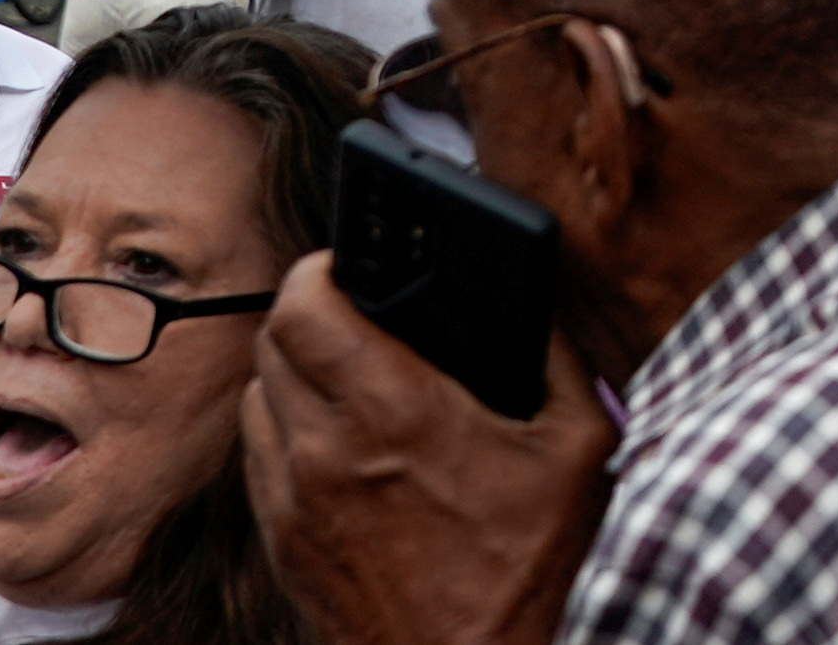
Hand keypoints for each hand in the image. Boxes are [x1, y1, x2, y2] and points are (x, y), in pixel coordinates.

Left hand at [244, 254, 610, 644]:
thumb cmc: (533, 573)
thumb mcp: (581, 447)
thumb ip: (555, 360)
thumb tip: (530, 305)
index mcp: (398, 411)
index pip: (305, 304)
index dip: (319, 270)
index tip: (346, 265)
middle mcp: (327, 452)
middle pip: (270, 341)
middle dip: (309, 312)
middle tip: (354, 311)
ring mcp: (295, 503)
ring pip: (256, 397)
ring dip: (291, 372)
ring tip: (345, 374)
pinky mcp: (284, 546)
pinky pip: (258, 459)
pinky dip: (284, 433)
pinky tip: (335, 441)